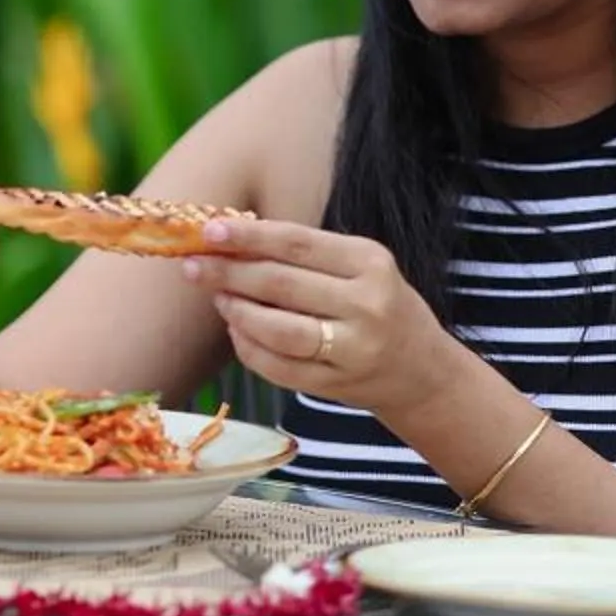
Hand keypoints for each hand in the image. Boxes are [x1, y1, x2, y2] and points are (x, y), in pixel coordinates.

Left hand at [184, 216, 451, 413]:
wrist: (423, 372)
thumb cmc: (381, 307)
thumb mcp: (361, 269)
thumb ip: (306, 255)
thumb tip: (230, 240)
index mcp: (370, 262)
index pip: (298, 244)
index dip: (249, 236)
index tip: (209, 231)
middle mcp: (366, 304)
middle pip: (282, 284)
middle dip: (229, 273)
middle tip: (193, 266)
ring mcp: (353, 349)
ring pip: (277, 329)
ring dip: (237, 312)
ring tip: (218, 299)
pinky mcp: (337, 385)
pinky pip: (279, 367)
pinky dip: (249, 348)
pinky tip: (237, 332)